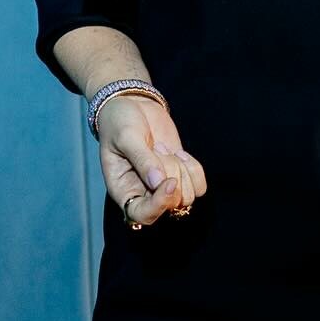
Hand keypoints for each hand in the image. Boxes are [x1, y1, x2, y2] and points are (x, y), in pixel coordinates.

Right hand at [96, 95, 207, 226]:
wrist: (133, 105)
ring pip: (187, 196)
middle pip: (172, 205)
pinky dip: (194, 169)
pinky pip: (199, 185)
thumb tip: (159, 182)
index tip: (169, 182)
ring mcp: (164, 186)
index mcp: (123, 190)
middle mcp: (144, 194)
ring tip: (164, 149)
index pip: (143, 215)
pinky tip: (179, 153)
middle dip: (172, 175)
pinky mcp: (180, 175)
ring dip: (182, 170)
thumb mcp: (126, 137)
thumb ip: (142, 160)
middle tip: (156, 148)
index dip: (159, 205)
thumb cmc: (119, 122)